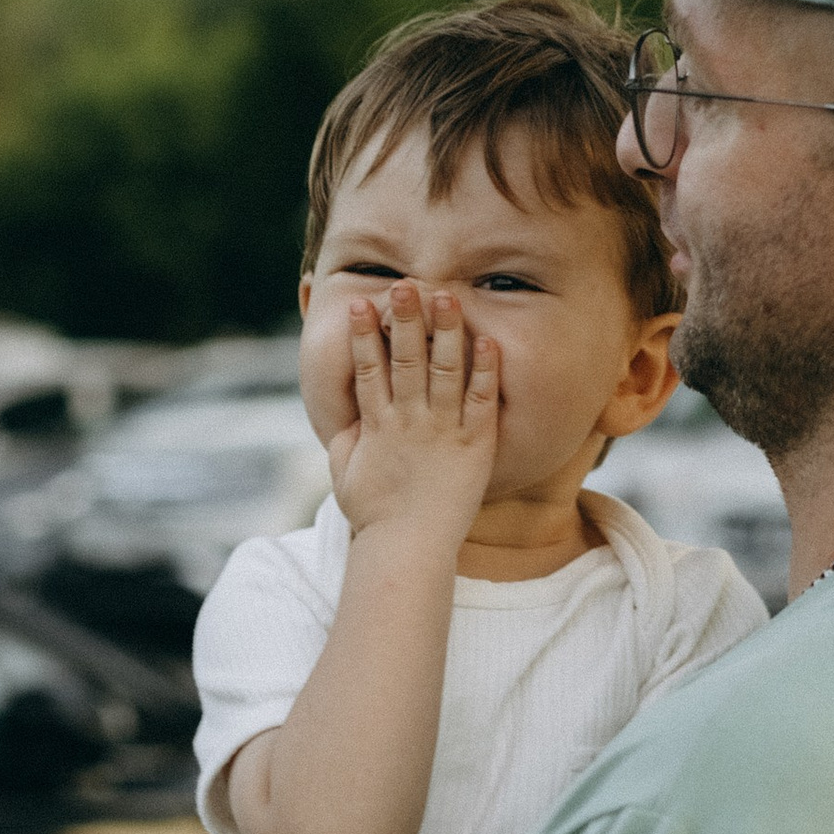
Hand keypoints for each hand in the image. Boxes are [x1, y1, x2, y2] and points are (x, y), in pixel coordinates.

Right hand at [327, 283, 498, 549]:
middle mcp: (410, 421)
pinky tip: (488, 342)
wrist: (408, 547)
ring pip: (444, 371)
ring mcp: (443, 430)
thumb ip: (347, 437)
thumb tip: (347, 412)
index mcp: (376, 425)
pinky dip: (486, 372)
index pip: (367, 369)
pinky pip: (482, 402)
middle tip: (405, 285)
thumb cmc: (374, 515)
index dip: (362, 335)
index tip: (360, 304)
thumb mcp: (345, 473)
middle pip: (406, 359)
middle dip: (405, 320)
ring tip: (446, 297)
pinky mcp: (475, 444)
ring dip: (445, 332)